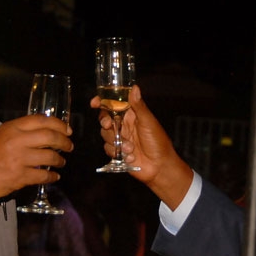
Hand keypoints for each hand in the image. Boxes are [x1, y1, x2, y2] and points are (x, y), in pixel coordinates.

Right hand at [0, 114, 72, 201]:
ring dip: (60, 160)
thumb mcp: (1, 136)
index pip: (41, 120)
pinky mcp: (20, 176)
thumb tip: (46, 132)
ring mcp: (19, 158)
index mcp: (12, 128)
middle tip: (69, 146)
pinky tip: (54, 177)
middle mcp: (17, 140)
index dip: (59, 124)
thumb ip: (21, 132)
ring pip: (50, 156)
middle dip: (64, 142)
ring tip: (61, 162)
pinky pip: (44, 175)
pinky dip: (52, 177)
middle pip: (50, 136)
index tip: (67, 130)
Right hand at [91, 84, 192, 208]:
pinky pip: (108, 149)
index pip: (114, 104)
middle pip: (105, 119)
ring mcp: (121, 138)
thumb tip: (134, 88)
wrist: (160, 167)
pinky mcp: (118, 152)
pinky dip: (117, 153)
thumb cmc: (158, 142)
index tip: (95, 103)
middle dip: (104, 122)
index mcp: (132, 114)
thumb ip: (138, 106)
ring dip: (116, 141)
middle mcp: (124, 125)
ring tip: (130, 148)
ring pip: (105, 134)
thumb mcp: (148, 122)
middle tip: (108, 125)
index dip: (102, 102)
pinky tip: (131, 157)